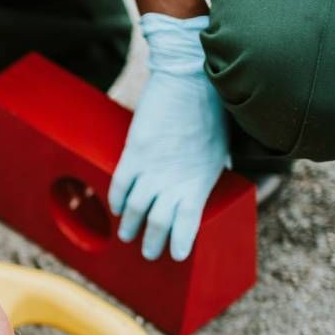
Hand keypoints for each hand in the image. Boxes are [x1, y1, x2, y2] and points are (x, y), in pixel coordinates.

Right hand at [109, 13, 229, 261]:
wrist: (190, 80)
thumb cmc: (211, 111)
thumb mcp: (217, 149)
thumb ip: (205, 171)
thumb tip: (198, 185)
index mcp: (200, 180)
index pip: (187, 222)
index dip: (181, 241)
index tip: (177, 255)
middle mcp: (174, 179)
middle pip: (158, 222)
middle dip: (152, 242)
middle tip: (149, 254)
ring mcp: (152, 168)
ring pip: (135, 209)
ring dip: (130, 227)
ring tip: (127, 236)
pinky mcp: (134, 152)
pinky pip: (120, 185)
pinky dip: (117, 200)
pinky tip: (117, 209)